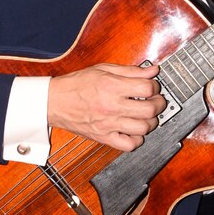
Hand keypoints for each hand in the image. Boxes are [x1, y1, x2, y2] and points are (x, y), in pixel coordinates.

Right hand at [47, 62, 164, 150]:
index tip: (153, 86)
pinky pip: (128, 144)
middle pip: (149, 109)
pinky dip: (137, 139)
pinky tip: (134, 130)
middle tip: (157, 100)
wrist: (54, 101)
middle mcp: (112, 106)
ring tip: (146, 115)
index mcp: (112, 87)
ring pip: (143, 128)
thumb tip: (152, 71)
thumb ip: (130, 71)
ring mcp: (109, 124)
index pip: (147, 88)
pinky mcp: (104, 137)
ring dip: (151, 121)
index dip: (155, 86)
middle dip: (159, 104)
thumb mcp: (104, 69)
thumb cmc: (77, 84)